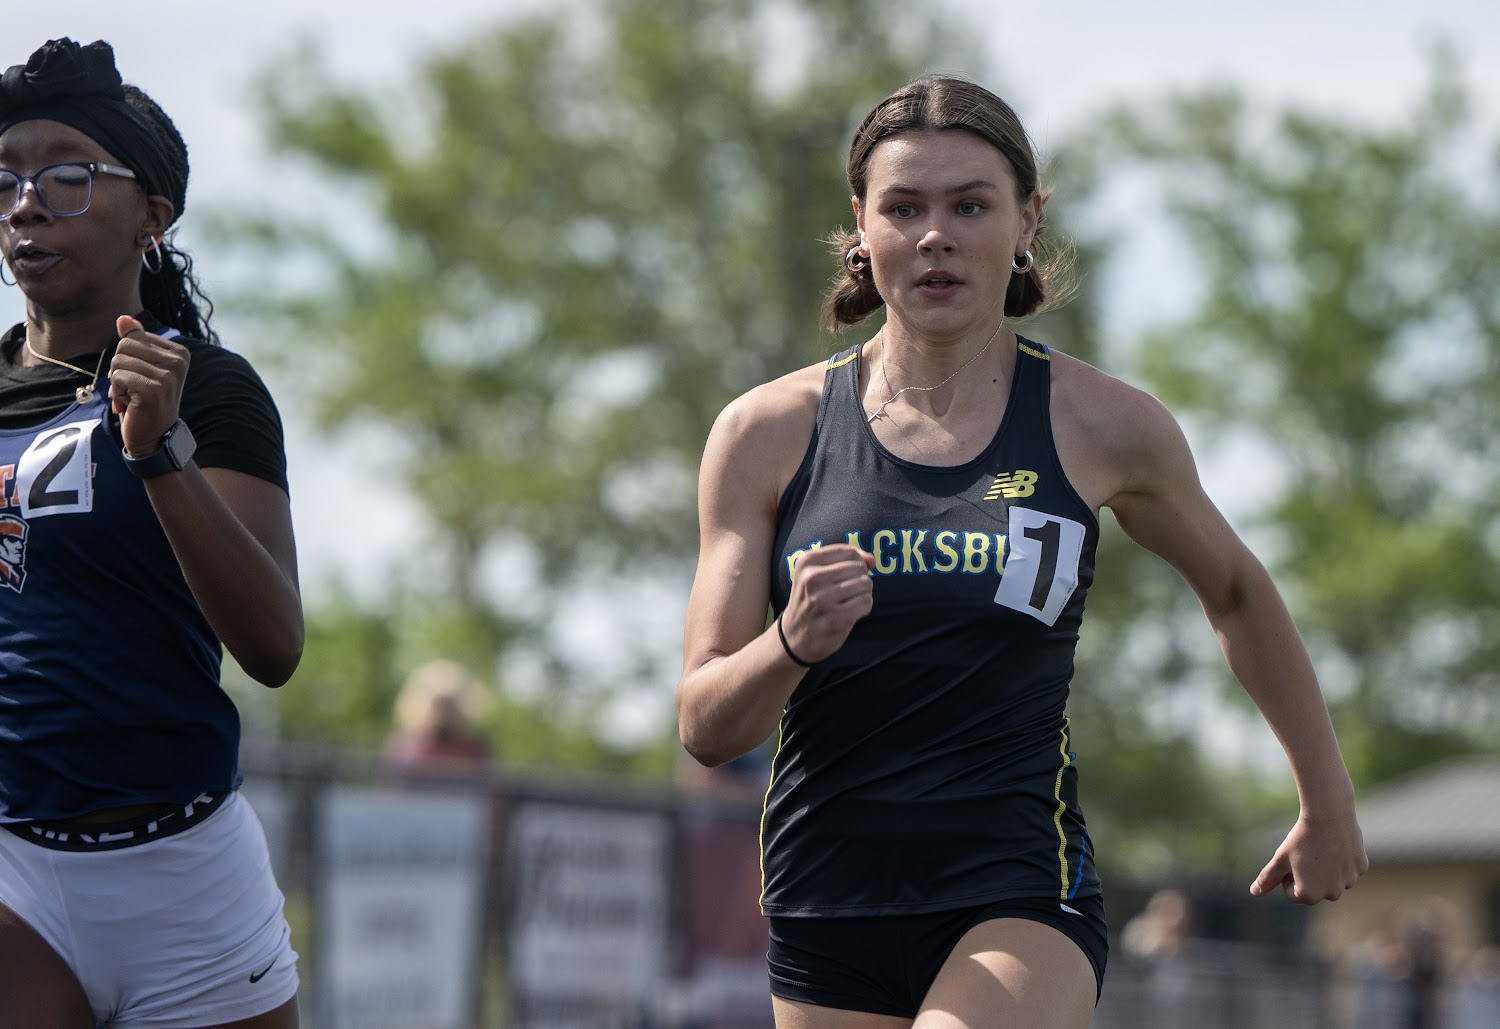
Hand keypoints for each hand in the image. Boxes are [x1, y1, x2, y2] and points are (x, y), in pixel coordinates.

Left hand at [110, 315, 189, 455]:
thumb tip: (123, 319)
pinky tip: (130, 405)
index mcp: (179, 352)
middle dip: (120, 368)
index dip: (127, 358)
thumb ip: (135, 341)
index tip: (140, 378)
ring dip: (117, 383)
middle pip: (124, 345)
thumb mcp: (141, 367)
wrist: (154, 436)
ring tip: (132, 398)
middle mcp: (178, 362)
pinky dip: (117, 393)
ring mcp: (168, 376)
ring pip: (118, 361)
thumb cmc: (145, 400)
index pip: (133, 336)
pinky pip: (117, 377)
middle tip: (134, 390)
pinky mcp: (153, 389)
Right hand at [780, 544, 876, 664]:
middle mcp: (812, 578)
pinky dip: (864, 607)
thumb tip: (872, 559)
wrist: (794, 635)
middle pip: (859, 567)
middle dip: (859, 578)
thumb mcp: (817, 572)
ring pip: (865, 584)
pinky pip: (866, 602)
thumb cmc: (811, 599)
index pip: (849, 552)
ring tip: (847, 601)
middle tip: (845, 592)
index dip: (857, 562)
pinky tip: (850, 612)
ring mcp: (822, 599)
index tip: (847, 575)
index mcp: (806, 561)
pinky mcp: (835, 618)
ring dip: (862, 593)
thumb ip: (846, 560)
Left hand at [1251, 807, 1368, 903]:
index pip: (1293, 893)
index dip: (1287, 876)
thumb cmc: (1301, 838)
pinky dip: (1341, 859)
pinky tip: (1336, 843)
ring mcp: (1350, 881)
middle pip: (1314, 888)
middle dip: (1308, 875)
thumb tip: (1254, 892)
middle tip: (1307, 853)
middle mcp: (1333, 894)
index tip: (1291, 859)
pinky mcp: (1361, 868)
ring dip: (1325, 868)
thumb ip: (1267, 879)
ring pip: (1332, 878)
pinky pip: (1347, 867)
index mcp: (1310, 896)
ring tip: (1321, 848)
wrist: (1329, 815)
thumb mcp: (1280, 858)